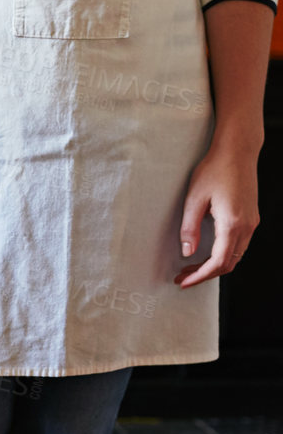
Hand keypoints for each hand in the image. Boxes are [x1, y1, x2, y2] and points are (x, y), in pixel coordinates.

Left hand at [175, 133, 259, 288]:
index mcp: (232, 223)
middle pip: (228, 265)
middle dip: (204, 275)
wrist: (238, 151)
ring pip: (235, 257)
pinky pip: (239, 245)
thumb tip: (187, 253)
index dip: (200, 277)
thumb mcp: (194, 199)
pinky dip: (223, 255)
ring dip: (214, 266)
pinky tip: (206, 252)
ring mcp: (252, 222)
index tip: (183, 282)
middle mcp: (246, 226)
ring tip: (190, 267)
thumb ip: (189, 229)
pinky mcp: (252, 218)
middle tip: (182, 277)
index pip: (218, 263)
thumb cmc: (214, 170)